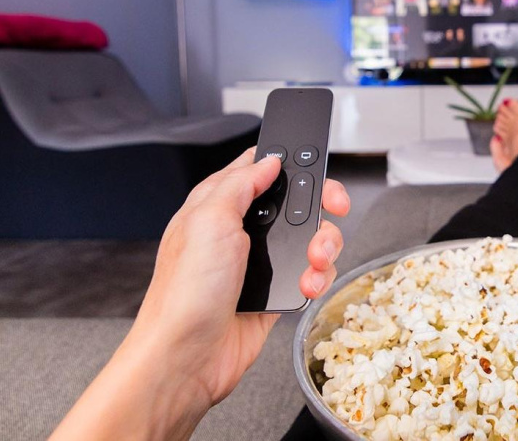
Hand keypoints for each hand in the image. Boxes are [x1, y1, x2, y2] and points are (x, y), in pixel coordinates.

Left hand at [51, 148, 349, 439]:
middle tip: (332, 212)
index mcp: (218, 204)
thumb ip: (241, 183)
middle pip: (297, 203)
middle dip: (321, 209)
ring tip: (313, 262)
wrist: (188, 356)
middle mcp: (240, 231)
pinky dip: (318, 278)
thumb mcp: (209, 219)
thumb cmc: (185, 292)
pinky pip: (311, 273)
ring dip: (323, 248)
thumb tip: (268, 161)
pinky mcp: (276, 290)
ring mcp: (260, 262)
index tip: (315, 174)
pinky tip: (306, 286)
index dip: (292, 167)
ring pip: (310, 239)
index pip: (262, 170)